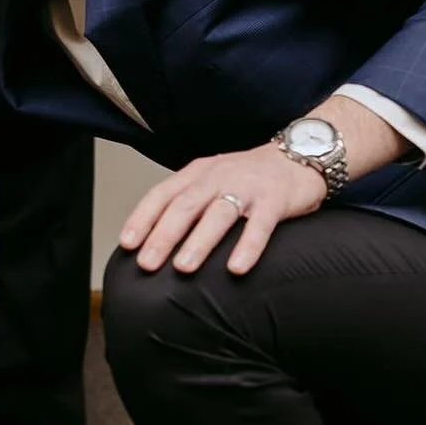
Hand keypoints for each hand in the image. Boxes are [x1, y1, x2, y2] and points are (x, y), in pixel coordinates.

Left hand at [119, 142, 326, 276]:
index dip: (142, 218)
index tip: (127, 244)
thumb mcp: (212, 182)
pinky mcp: (275, 199)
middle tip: (147, 264)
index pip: (162, 195)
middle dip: (163, 236)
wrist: (298, 156)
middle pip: (185, 206)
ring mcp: (246, 187)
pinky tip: (236, 268)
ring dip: (198, 242)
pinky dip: (247, 246)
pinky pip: (260, 226)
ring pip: (218, 214)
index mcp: (197, 174)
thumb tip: (155, 243)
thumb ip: (187, 204)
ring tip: (183, 267)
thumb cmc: (247, 178)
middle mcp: (218, 178)